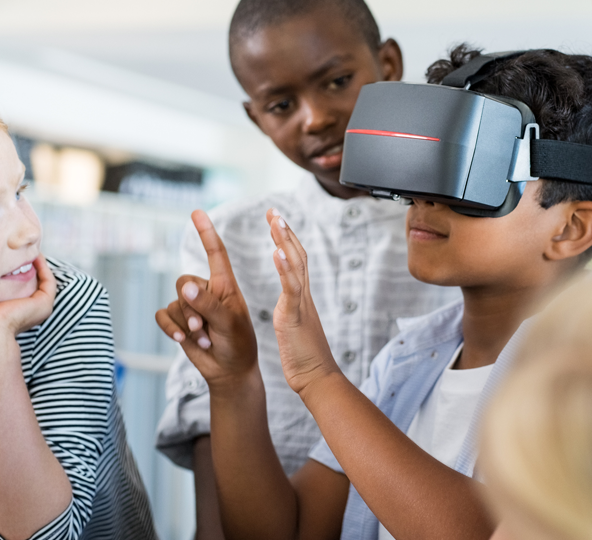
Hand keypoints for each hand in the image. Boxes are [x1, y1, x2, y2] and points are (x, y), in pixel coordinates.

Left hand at [0, 255, 56, 339]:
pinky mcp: (44, 304)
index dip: (18, 271)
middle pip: (34, 283)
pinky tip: (34, 256)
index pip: (21, 288)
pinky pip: (48, 281)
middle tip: (22, 249)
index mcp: (17, 312)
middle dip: (29, 266)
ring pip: (43, 281)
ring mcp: (40, 308)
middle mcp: (31, 311)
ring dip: (39, 264)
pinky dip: (43, 268)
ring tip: (30, 249)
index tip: (9, 257)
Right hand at [155, 211, 257, 389]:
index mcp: (225, 284)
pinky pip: (163, 315)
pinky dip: (171, 328)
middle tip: (204, 327)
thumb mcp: (229, 322)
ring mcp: (191, 306)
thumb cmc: (238, 343)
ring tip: (204, 338)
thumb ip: (208, 304)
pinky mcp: (178, 321)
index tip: (197, 211)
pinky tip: (182, 339)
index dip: (206, 232)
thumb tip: (184, 287)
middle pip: (184, 281)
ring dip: (186, 323)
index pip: (215, 252)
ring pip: (174, 302)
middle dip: (190, 306)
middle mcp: (206, 291)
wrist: (230, 371)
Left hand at [265, 208, 340, 394]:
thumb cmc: (306, 360)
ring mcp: (301, 305)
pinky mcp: (295, 317)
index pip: (296, 263)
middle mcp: (303, 297)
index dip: (287, 241)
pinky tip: (276, 251)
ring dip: (285, 241)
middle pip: (298, 256)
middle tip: (274, 211)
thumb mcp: (295, 329)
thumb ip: (293, 314)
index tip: (276, 222)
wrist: (317, 379)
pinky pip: (291, 288)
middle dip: (285, 232)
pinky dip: (284, 268)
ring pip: (296, 266)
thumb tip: (290, 308)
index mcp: (300, 299)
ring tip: (275, 221)